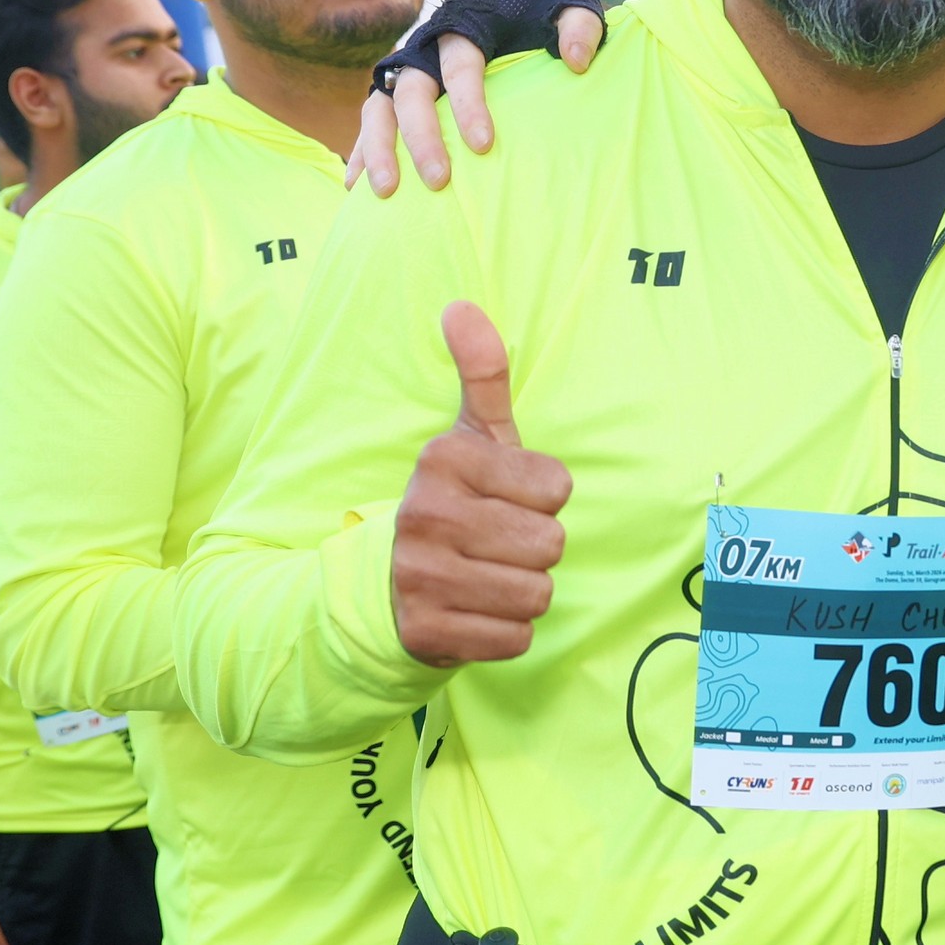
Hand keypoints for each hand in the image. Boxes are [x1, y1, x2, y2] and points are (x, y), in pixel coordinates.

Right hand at [352, 0, 606, 193]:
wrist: (510, 15)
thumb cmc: (540, 21)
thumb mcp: (567, 12)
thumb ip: (579, 27)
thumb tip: (577, 61)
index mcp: (464, 29)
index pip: (461, 65)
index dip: (469, 104)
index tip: (484, 145)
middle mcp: (425, 50)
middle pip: (413, 91)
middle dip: (421, 137)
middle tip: (440, 181)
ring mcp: (404, 74)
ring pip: (380, 108)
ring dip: (380, 149)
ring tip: (385, 192)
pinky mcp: (391, 97)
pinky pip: (368, 125)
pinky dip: (361, 154)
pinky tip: (357, 188)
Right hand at [394, 301, 572, 666]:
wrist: (386, 587)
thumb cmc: (454, 503)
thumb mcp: (469, 438)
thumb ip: (482, 374)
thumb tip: (461, 306)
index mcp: (443, 460)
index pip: (558, 489)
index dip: (545, 501)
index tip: (506, 500)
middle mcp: (425, 514)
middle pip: (551, 545)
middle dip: (536, 550)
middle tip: (496, 544)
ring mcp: (420, 577)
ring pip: (537, 594)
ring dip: (524, 591)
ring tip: (487, 575)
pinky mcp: (427, 631)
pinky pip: (515, 638)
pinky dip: (506, 631)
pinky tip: (476, 611)